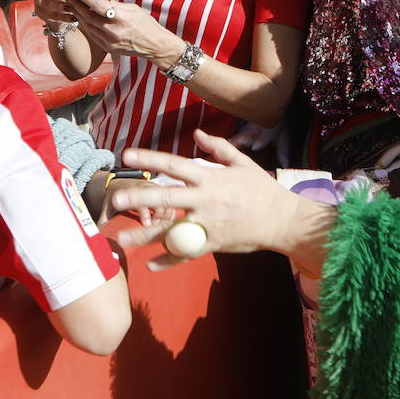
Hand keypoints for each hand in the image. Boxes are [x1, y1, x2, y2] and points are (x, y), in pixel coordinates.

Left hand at [69, 0, 181, 63]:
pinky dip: (86, 25)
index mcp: (122, 18)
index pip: (98, 6)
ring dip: (78, 15)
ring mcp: (110, 41)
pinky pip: (92, 35)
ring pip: (88, 26)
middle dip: (76, 5)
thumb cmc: (146, 24)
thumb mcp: (133, 8)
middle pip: (88, 16)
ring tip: (72, 5)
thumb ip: (114, 4)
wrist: (154, 45)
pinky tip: (82, 18)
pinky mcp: (108, 48)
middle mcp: (114, 31)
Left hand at [111, 131, 315, 269]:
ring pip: (172, 229)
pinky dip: (168, 261)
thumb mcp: (242, 163)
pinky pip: (187, 252)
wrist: (282, 220)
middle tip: (117, 199)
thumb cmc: (262, 189)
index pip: (174, 164)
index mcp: (210, 177)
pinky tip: (150, 265)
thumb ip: (218, 148)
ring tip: (122, 240)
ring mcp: (208, 223)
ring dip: (145, 236)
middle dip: (141, 197)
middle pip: (167, 196)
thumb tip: (197, 133)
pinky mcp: (213, 243)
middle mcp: (205, 199)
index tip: (128, 154)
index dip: (151, 158)